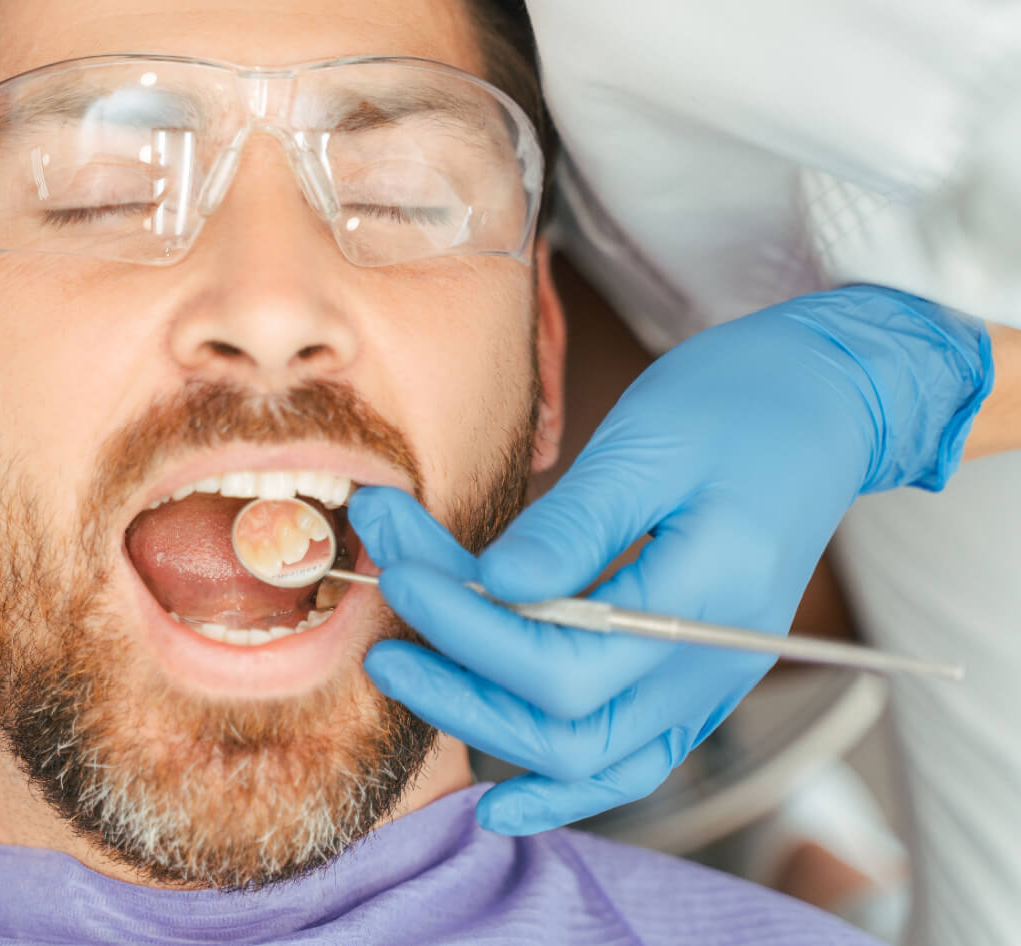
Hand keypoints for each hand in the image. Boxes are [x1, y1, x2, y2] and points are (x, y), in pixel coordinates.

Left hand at [351, 285, 991, 834]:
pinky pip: (624, 759)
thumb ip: (573, 525)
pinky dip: (560, 785)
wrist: (827, 407)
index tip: (397, 570)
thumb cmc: (740, 405)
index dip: (462, 626)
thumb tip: (494, 586)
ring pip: (585, 757)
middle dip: (453, 684)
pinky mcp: (689, 678)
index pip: (557, 659)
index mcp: (702, 599)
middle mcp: (708, 664)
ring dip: (484, 723)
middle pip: (561, 727)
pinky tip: (498, 800)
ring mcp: (704, 682)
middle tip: (378, 630)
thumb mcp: (650, 443)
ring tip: (403, 667)